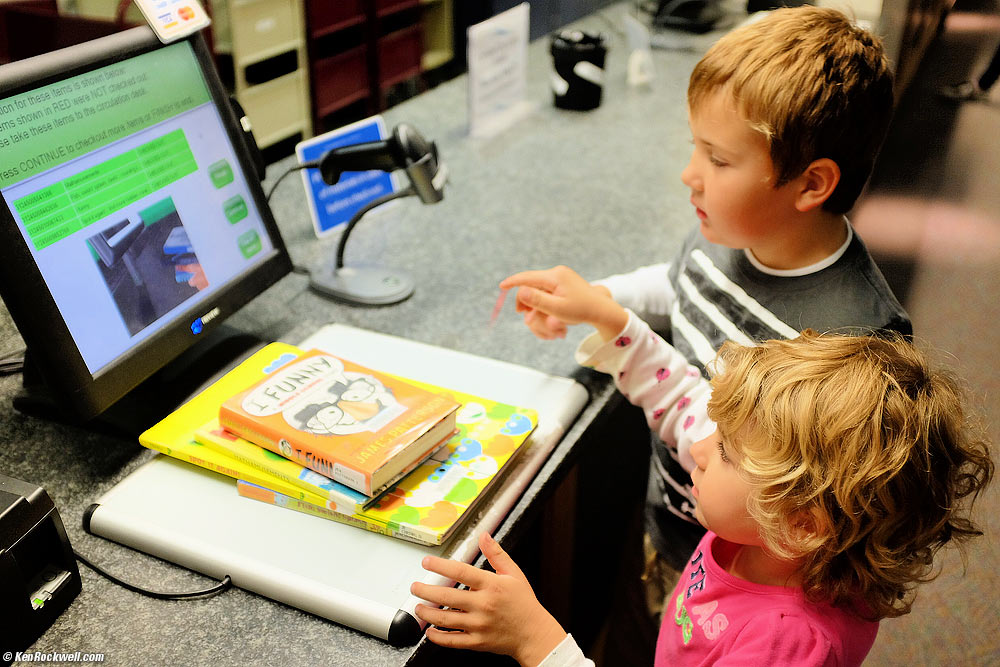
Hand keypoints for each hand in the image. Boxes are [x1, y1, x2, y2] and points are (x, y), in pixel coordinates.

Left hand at [411, 532, 566, 666]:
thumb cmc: (524, 603)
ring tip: (418, 606)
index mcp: (492, 585)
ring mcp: (479, 625)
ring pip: (445, 619)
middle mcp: (483, 605)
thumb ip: (496, 554)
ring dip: (427, 613)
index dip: (440, 566)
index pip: (460, 572)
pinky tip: (429, 631)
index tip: (426, 562)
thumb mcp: (514, 574)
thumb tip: (484, 536)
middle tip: (415, 587)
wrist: (534, 634)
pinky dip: (437, 637)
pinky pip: (452, 641)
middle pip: (447, 596)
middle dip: (426, 590)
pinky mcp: (477, 642)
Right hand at [501, 266, 626, 341]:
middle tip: (523, 315)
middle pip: (532, 283)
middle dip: (525, 299)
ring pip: (539, 288)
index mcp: (555, 276)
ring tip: (536, 317)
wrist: (601, 310)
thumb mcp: (557, 309)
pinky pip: (547, 291)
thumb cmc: (580, 310)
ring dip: (535, 303)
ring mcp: (561, 277)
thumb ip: (537, 300)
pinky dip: (544, 302)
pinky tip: (546, 313)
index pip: (528, 277)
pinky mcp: (564, 282)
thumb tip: (520, 291)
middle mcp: (557, 273)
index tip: (501, 286)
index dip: (513, 282)